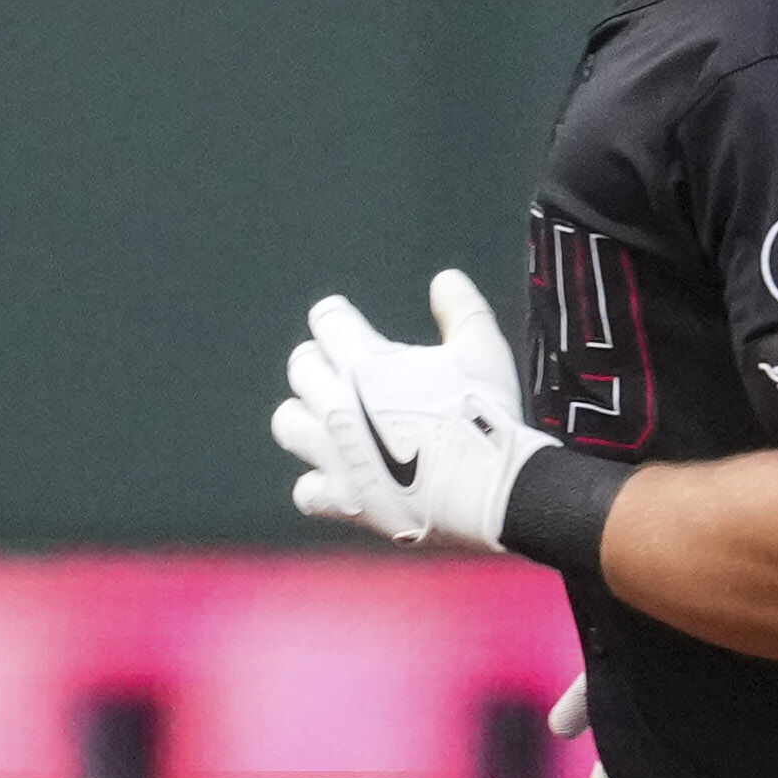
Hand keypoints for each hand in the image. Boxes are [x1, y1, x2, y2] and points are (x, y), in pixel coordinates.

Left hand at [270, 271, 546, 549]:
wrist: (490, 490)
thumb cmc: (485, 416)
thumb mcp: (482, 349)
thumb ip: (461, 308)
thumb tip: (444, 279)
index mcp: (364, 362)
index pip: (327, 319)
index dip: (339, 318)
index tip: (349, 325)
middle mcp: (337, 403)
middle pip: (301, 367)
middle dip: (320, 363)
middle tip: (345, 373)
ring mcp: (334, 453)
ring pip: (287, 423)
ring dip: (306, 417)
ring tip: (330, 420)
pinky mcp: (342, 498)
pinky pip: (306, 490)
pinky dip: (320, 485)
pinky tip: (342, 479)